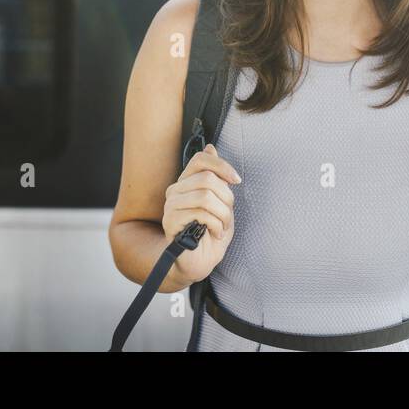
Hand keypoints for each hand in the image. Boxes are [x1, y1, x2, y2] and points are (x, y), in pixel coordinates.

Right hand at [163, 144, 239, 284]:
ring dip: (223, 214)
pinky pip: (200, 213)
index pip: (200, 159)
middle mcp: (175, 191)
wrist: (201, 262)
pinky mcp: (171, 222)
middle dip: (227, 198)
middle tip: (228, 215)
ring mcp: (171, 206)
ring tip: (222, 226)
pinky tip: (214, 233)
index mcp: (187, 182)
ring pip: (206, 196)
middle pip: (207, 179)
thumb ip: (215, 176)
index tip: (237, 180)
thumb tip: (210, 147)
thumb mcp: (220, 201)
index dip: (222, 166)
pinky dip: (216, 224)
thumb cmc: (210, 232)